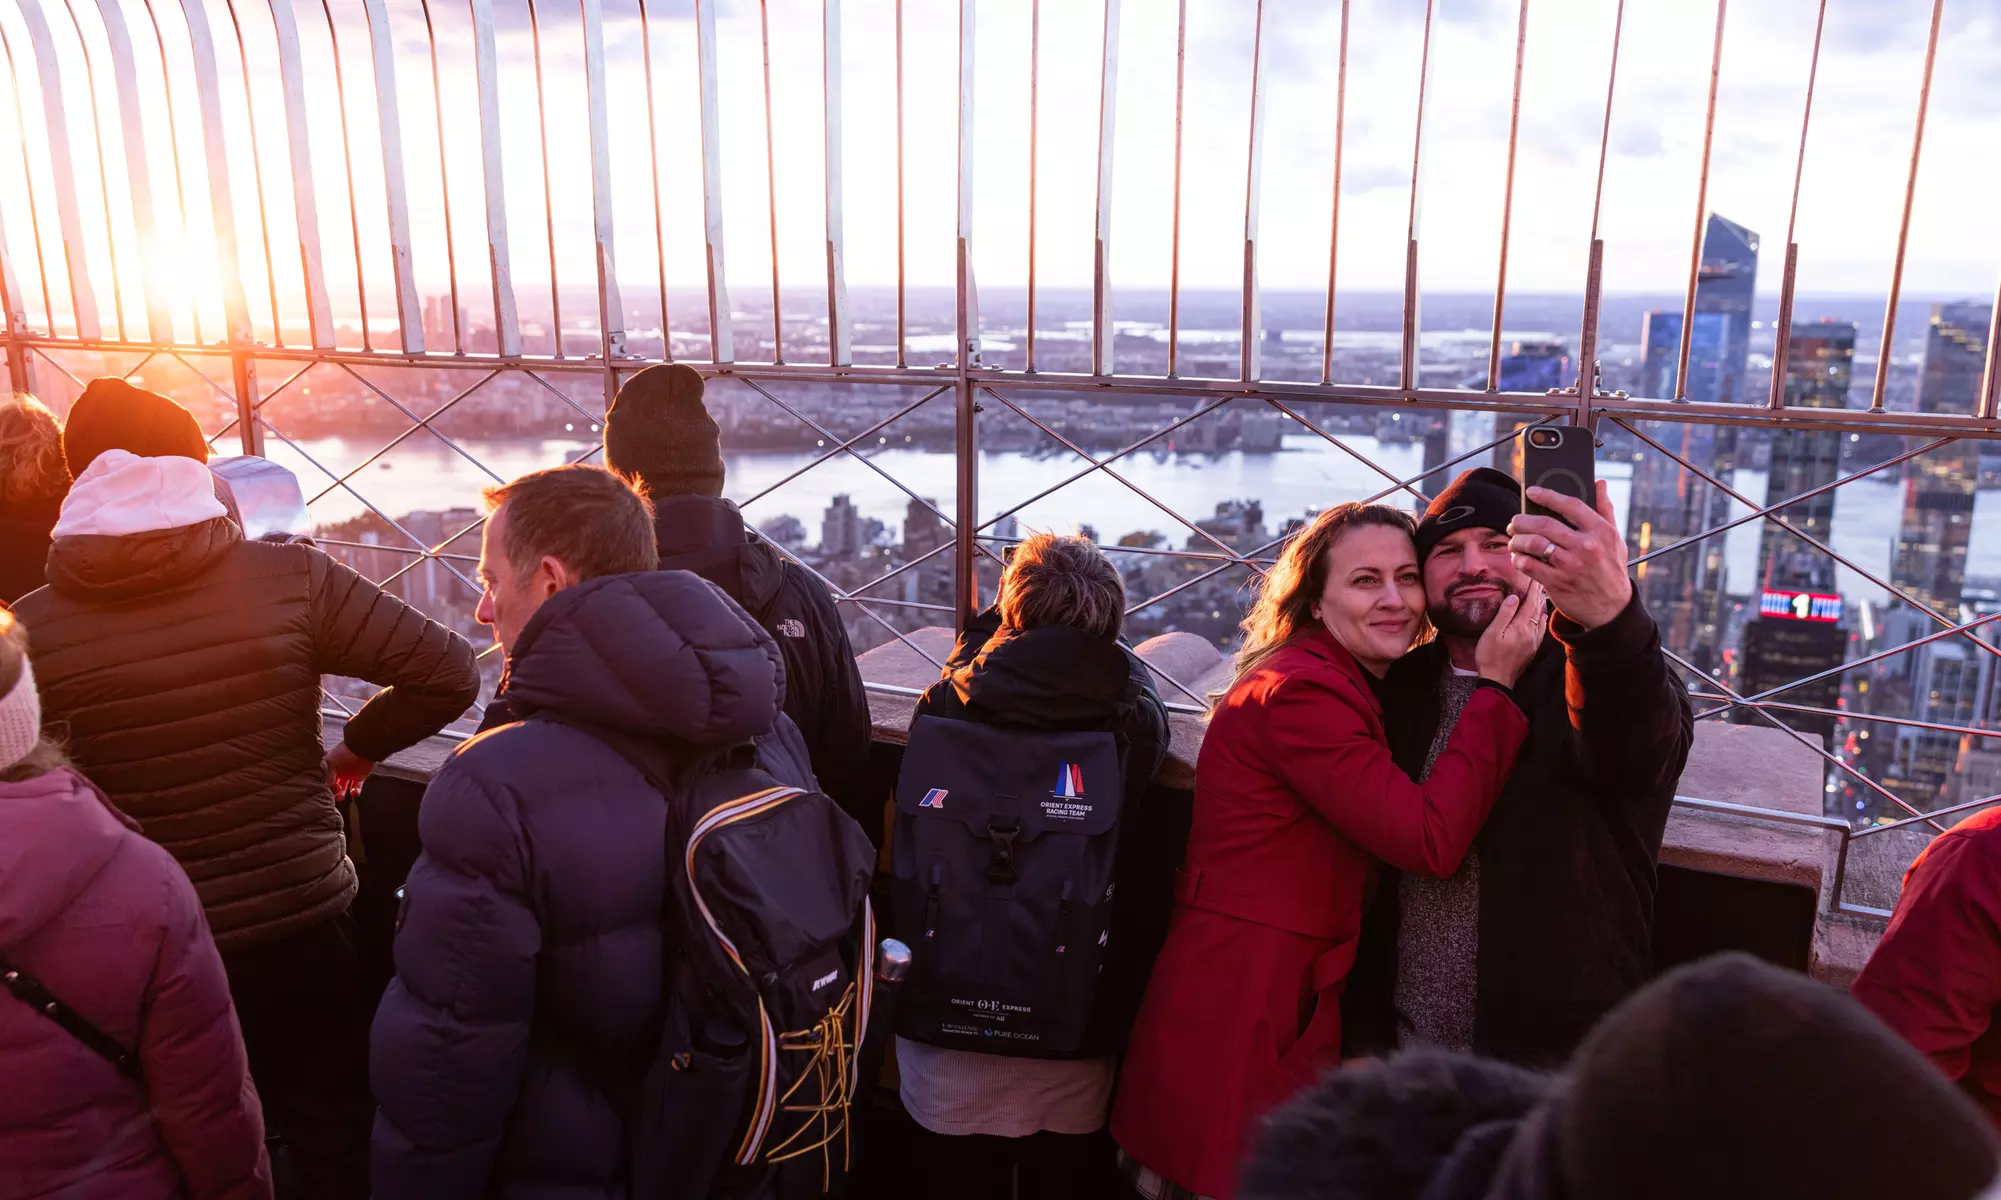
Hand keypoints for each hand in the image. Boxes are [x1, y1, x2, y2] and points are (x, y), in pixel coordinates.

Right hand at [326, 742, 375, 802]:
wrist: (363, 747)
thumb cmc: (344, 752)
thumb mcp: (331, 762)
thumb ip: (328, 774)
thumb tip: (328, 786)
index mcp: (330, 767)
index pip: (325, 779)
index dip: (324, 786)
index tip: (325, 791)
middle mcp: (339, 771)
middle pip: (333, 785)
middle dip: (332, 792)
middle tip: (334, 796)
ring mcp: (349, 774)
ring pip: (343, 788)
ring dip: (341, 794)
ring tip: (340, 797)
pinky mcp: (360, 777)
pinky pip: (356, 787)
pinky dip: (355, 791)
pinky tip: (354, 792)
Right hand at [1473, 582, 1546, 687]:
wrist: (1497, 680)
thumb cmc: (1490, 656)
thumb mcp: (1492, 633)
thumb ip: (1504, 614)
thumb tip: (1515, 597)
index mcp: (1520, 627)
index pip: (1528, 603)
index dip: (1532, 590)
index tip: (1534, 578)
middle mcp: (1530, 633)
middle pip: (1536, 610)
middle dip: (1537, 595)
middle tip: (1539, 582)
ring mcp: (1532, 642)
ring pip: (1540, 619)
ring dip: (1540, 606)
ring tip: (1541, 595)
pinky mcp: (1531, 650)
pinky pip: (1540, 630)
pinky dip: (1542, 620)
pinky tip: (1541, 617)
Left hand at [1507, 480, 1633, 630]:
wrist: (1612, 608)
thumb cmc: (1611, 568)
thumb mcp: (1614, 539)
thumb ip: (1605, 510)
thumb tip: (1599, 483)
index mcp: (1601, 531)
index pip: (1571, 505)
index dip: (1548, 495)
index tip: (1532, 491)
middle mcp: (1587, 546)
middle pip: (1544, 524)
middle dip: (1522, 520)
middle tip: (1514, 522)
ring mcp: (1571, 565)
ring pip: (1533, 544)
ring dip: (1517, 540)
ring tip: (1514, 540)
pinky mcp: (1558, 582)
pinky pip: (1529, 566)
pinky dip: (1519, 559)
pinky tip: (1518, 557)